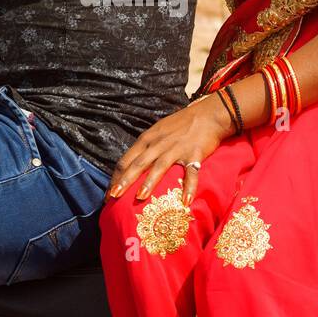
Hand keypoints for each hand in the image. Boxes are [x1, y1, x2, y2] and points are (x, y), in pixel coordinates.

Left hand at [107, 94, 232, 204]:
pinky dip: (189, 187)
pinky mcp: (194, 154)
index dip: (116, 177)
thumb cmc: (181, 124)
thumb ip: (146, 146)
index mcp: (147, 139)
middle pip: (138, 164)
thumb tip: (132, 165)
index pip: (126, 160)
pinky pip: (191, 173)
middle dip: (124, 181)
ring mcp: (176, 149)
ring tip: (140, 197)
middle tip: (114, 197)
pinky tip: (186, 201)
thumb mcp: (158, 131)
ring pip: (159, 167)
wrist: (208, 114)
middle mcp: (159, 144)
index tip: (109, 193)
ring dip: (149, 182)